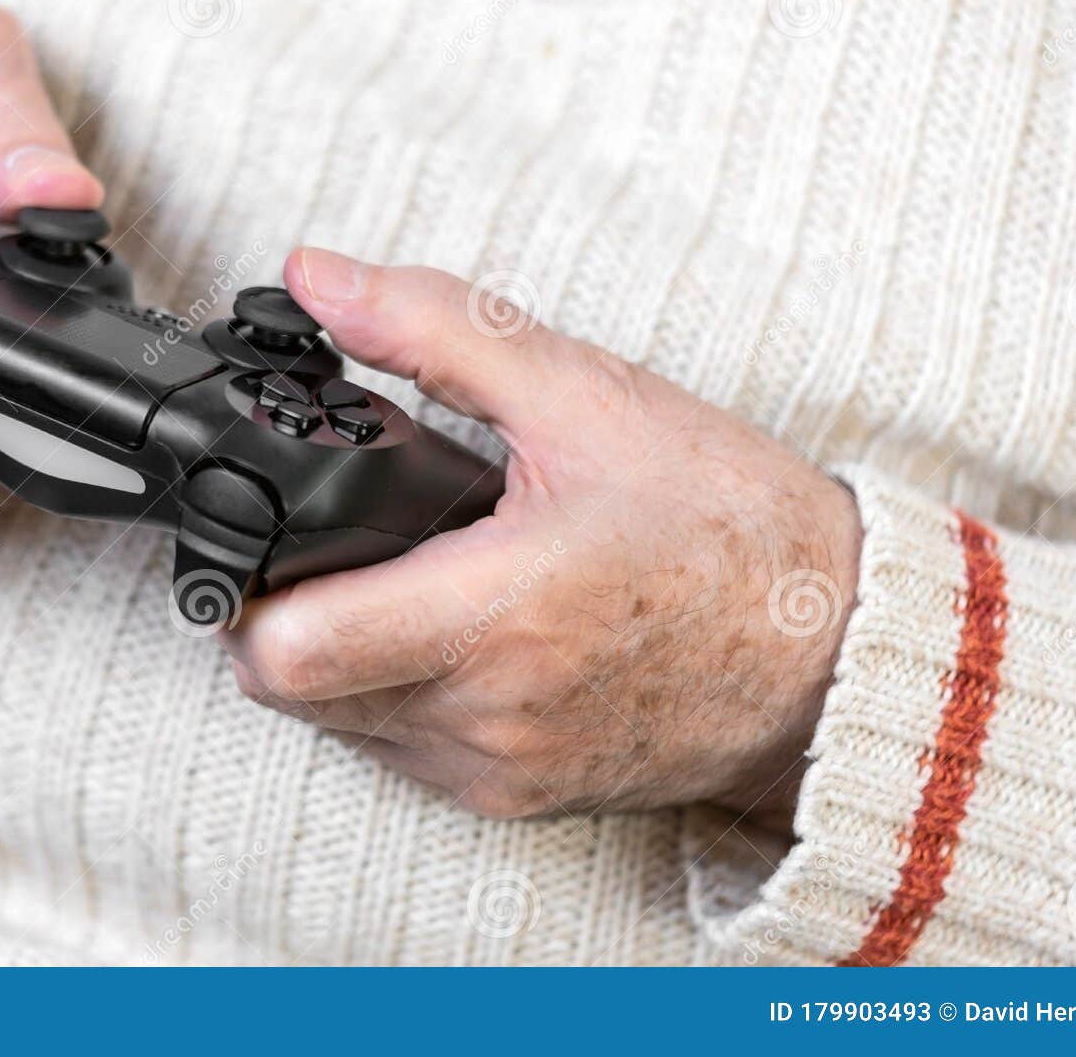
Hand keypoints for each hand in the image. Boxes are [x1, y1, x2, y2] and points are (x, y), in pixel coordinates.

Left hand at [223, 250, 862, 820]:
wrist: (835, 648)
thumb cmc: (732, 526)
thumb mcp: (585, 399)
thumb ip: (434, 331)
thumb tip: (318, 277)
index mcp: (496, 616)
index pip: (286, 653)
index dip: (240, 589)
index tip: (262, 530)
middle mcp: (485, 715)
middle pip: (290, 690)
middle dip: (284, 611)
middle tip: (331, 541)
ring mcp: (500, 769)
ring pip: (340, 725)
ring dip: (338, 655)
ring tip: (402, 579)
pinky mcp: (519, 798)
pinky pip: (403, 753)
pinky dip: (396, 694)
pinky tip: (452, 633)